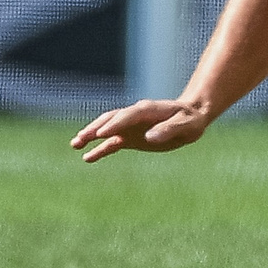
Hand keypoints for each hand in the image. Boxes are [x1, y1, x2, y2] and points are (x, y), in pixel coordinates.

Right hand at [71, 99, 213, 161]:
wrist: (191, 118)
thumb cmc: (190, 120)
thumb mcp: (186, 125)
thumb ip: (169, 129)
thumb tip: (150, 137)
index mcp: (148, 110)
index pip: (128, 115)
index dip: (116, 124)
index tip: (102, 133)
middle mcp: (135, 116)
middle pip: (111, 120)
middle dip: (95, 128)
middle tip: (80, 138)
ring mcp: (130, 127)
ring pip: (107, 129)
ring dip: (91, 136)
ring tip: (75, 144)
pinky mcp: (130, 137)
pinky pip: (112, 143)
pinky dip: (100, 149)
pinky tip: (87, 157)